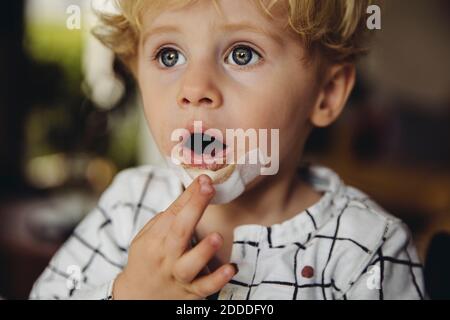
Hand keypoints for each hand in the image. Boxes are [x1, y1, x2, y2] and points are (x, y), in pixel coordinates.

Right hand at [112, 174, 236, 298]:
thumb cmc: (148, 259)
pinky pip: (204, 288)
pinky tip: (230, 269)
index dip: (190, 195)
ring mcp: (179, 276)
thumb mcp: (149, 236)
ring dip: (204, 250)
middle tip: (209, 189)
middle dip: (194, 208)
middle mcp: (166, 257)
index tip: (205, 178)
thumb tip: (194, 191)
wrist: (137, 297)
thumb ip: (169, 217)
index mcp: (155, 240)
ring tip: (217, 237)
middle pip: (179, 232)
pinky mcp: (191, 293)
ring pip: (190, 265)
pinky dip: (217, 279)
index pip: (173, 213)